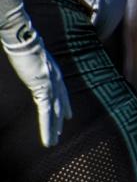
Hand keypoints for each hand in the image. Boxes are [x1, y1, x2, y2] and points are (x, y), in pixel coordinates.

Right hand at [0, 12, 71, 146]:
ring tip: (53, 142)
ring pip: (54, 113)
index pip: (62, 93)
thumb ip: (33, 63)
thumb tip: (30, 64)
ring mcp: (51, 85)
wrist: (24, 39)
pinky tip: (48, 139)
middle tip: (60, 133)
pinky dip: (48, 128)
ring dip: (53, 129)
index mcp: (54, 72)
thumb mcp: (31, 56)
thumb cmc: (23, 43)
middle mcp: (57, 79)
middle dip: (60, 119)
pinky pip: (47, 114)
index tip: (68, 115)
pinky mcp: (43, 90)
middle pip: (60, 104)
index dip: (65, 105)